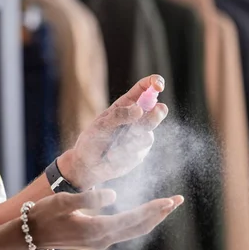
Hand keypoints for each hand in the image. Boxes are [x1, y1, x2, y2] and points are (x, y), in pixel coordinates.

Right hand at [28, 190, 183, 249]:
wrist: (30, 235)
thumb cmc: (43, 214)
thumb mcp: (63, 201)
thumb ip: (89, 197)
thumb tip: (113, 194)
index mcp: (96, 229)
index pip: (133, 218)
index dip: (153, 209)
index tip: (171, 200)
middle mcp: (102, 239)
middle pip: (138, 227)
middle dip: (159, 214)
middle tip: (177, 201)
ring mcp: (99, 242)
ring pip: (133, 231)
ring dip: (151, 218)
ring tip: (165, 207)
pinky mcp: (95, 240)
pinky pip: (124, 231)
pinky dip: (138, 222)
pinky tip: (143, 215)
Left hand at [60, 74, 168, 188]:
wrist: (88, 166)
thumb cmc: (91, 141)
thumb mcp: (100, 126)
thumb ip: (119, 116)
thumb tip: (139, 109)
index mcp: (126, 105)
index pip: (144, 88)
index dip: (154, 83)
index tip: (159, 86)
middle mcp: (136, 118)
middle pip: (155, 111)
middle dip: (155, 114)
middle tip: (158, 110)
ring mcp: (141, 134)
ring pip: (147, 135)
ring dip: (129, 142)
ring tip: (111, 149)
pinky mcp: (141, 151)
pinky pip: (140, 151)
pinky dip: (124, 154)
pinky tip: (111, 157)